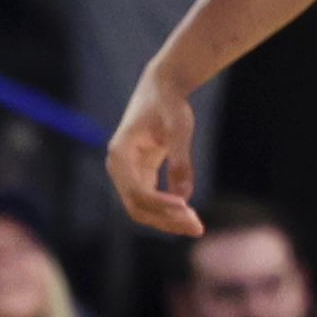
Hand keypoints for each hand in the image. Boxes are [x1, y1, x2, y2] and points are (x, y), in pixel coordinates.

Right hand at [106, 68, 203, 235]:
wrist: (162, 89)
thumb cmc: (169, 104)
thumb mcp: (179, 128)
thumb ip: (180, 161)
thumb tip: (184, 196)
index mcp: (120, 154)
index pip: (137, 191)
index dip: (161, 204)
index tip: (187, 208)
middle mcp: (119, 168)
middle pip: (138, 207)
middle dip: (166, 220)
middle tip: (197, 227)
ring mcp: (128, 174)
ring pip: (143, 208)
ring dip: (168, 220)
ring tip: (196, 227)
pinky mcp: (140, 175)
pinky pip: (151, 201)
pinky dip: (168, 210)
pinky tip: (190, 216)